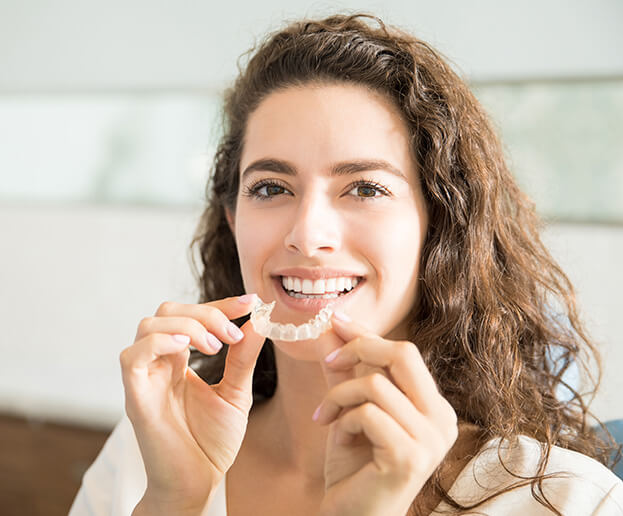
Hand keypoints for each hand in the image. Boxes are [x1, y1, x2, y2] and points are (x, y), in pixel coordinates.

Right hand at [119, 294, 264, 513]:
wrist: (199, 483)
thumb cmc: (211, 441)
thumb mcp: (236, 393)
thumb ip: (243, 358)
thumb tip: (258, 321)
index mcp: (179, 361)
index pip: (191, 315)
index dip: (219, 304)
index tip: (250, 303)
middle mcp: (158, 364)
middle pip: (167, 311)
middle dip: (205, 312)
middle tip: (232, 334)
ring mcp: (145, 378)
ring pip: (148, 325)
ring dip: (187, 326)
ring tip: (215, 347)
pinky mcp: (136, 397)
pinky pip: (133, 356)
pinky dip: (159, 342)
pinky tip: (187, 349)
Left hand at [314, 314, 457, 515]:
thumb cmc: (354, 466)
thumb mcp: (350, 409)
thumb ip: (345, 372)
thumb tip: (330, 329)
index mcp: (434, 406)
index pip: (404, 353)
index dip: (367, 334)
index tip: (336, 321)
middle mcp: (442, 419)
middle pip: (403, 354)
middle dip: (359, 348)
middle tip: (329, 361)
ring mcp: (431, 439)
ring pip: (376, 384)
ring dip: (339, 396)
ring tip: (326, 416)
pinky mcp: (410, 456)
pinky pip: (367, 413)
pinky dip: (343, 420)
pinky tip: (338, 438)